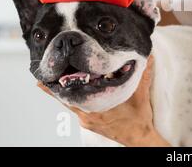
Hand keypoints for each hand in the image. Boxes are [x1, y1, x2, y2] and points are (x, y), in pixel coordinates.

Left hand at [38, 55, 169, 146]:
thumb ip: (143, 73)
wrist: (138, 136)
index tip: (46, 79)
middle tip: (43, 77)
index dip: (59, 87)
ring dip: (61, 94)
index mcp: (99, 105)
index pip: (73, 94)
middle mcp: (90, 113)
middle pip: (67, 99)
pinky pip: (75, 109)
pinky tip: (66, 94)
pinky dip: (69, 100)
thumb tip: (148, 56)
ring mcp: (88, 119)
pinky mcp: (89, 122)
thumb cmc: (138, 118)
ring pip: (69, 104)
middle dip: (56, 88)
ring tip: (49, 83)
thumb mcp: (141, 93)